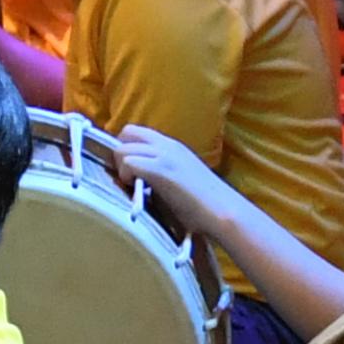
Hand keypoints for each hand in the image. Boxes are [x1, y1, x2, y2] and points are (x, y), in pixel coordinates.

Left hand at [110, 125, 226, 227]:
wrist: (223, 211)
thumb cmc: (205, 203)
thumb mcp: (182, 177)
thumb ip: (164, 170)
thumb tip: (142, 178)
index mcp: (173, 146)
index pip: (138, 132)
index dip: (127, 147)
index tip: (131, 169)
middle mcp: (167, 145)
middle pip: (127, 132)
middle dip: (121, 153)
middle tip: (128, 175)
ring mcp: (164, 156)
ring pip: (123, 148)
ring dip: (122, 167)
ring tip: (133, 185)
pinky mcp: (161, 171)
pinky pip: (129, 162)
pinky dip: (126, 176)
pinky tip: (135, 190)